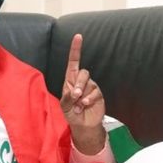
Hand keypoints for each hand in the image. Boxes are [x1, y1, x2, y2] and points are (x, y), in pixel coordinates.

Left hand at [60, 34, 105, 152]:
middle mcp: (81, 81)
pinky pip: (95, 92)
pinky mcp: (98, 94)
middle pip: (83, 73)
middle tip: (75, 96)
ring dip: (83, 95)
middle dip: (79, 84)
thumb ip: (68, 97)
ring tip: (80, 105)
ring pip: (89, 82)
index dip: (75, 50)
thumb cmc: (71, 114)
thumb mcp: (64, 106)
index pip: (73, 62)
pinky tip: (86, 106)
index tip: (78, 36)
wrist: (83, 125)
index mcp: (70, 81)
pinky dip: (89, 99)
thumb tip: (76, 91)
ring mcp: (90, 87)